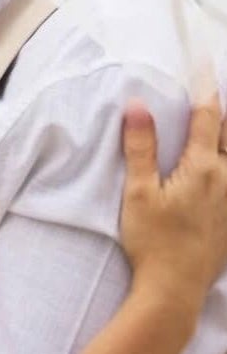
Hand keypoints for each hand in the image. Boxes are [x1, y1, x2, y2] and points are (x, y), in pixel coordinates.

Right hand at [120, 95, 226, 311]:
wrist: (174, 288)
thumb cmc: (153, 240)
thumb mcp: (139, 192)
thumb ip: (140, 147)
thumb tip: (136, 106)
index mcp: (202, 169)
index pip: (207, 118)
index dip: (206, 90)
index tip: (205, 65)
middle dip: (223, 112)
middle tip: (216, 92)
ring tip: (222, 126)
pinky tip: (221, 168)